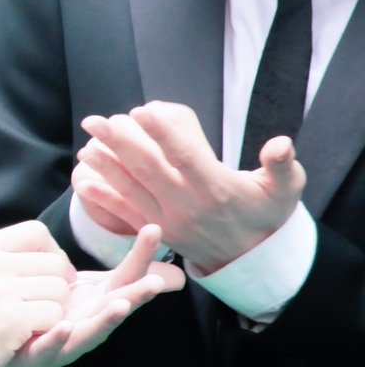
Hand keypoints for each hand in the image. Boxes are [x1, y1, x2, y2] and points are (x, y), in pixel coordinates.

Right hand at [0, 221, 74, 366]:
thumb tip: (41, 253)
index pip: (36, 232)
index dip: (53, 254)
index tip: (49, 278)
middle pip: (56, 263)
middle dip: (58, 288)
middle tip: (41, 310)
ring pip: (60, 290)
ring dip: (53, 312)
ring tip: (27, 326)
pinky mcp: (9, 320)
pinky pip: (55, 316)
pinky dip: (48, 332)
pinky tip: (22, 339)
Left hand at [0, 224, 184, 366]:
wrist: (17, 352)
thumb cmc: (56, 311)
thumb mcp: (88, 286)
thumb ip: (108, 268)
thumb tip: (148, 243)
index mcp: (99, 300)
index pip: (125, 275)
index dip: (140, 254)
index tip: (154, 229)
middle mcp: (90, 320)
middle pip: (117, 305)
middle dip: (137, 294)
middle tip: (155, 281)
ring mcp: (69, 340)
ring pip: (92, 330)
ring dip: (108, 319)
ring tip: (122, 305)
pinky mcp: (42, 354)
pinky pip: (51, 346)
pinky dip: (59, 338)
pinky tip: (65, 327)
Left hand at [76, 101, 304, 272]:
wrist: (249, 256)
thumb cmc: (265, 212)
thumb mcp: (284, 190)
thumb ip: (282, 165)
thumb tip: (281, 143)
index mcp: (217, 189)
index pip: (186, 157)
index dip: (163, 134)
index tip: (142, 110)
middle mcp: (189, 206)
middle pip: (149, 170)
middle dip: (119, 143)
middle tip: (95, 120)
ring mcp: (170, 221)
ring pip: (132, 191)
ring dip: (105, 168)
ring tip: (85, 145)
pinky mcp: (157, 232)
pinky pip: (126, 215)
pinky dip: (103, 200)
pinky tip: (83, 183)